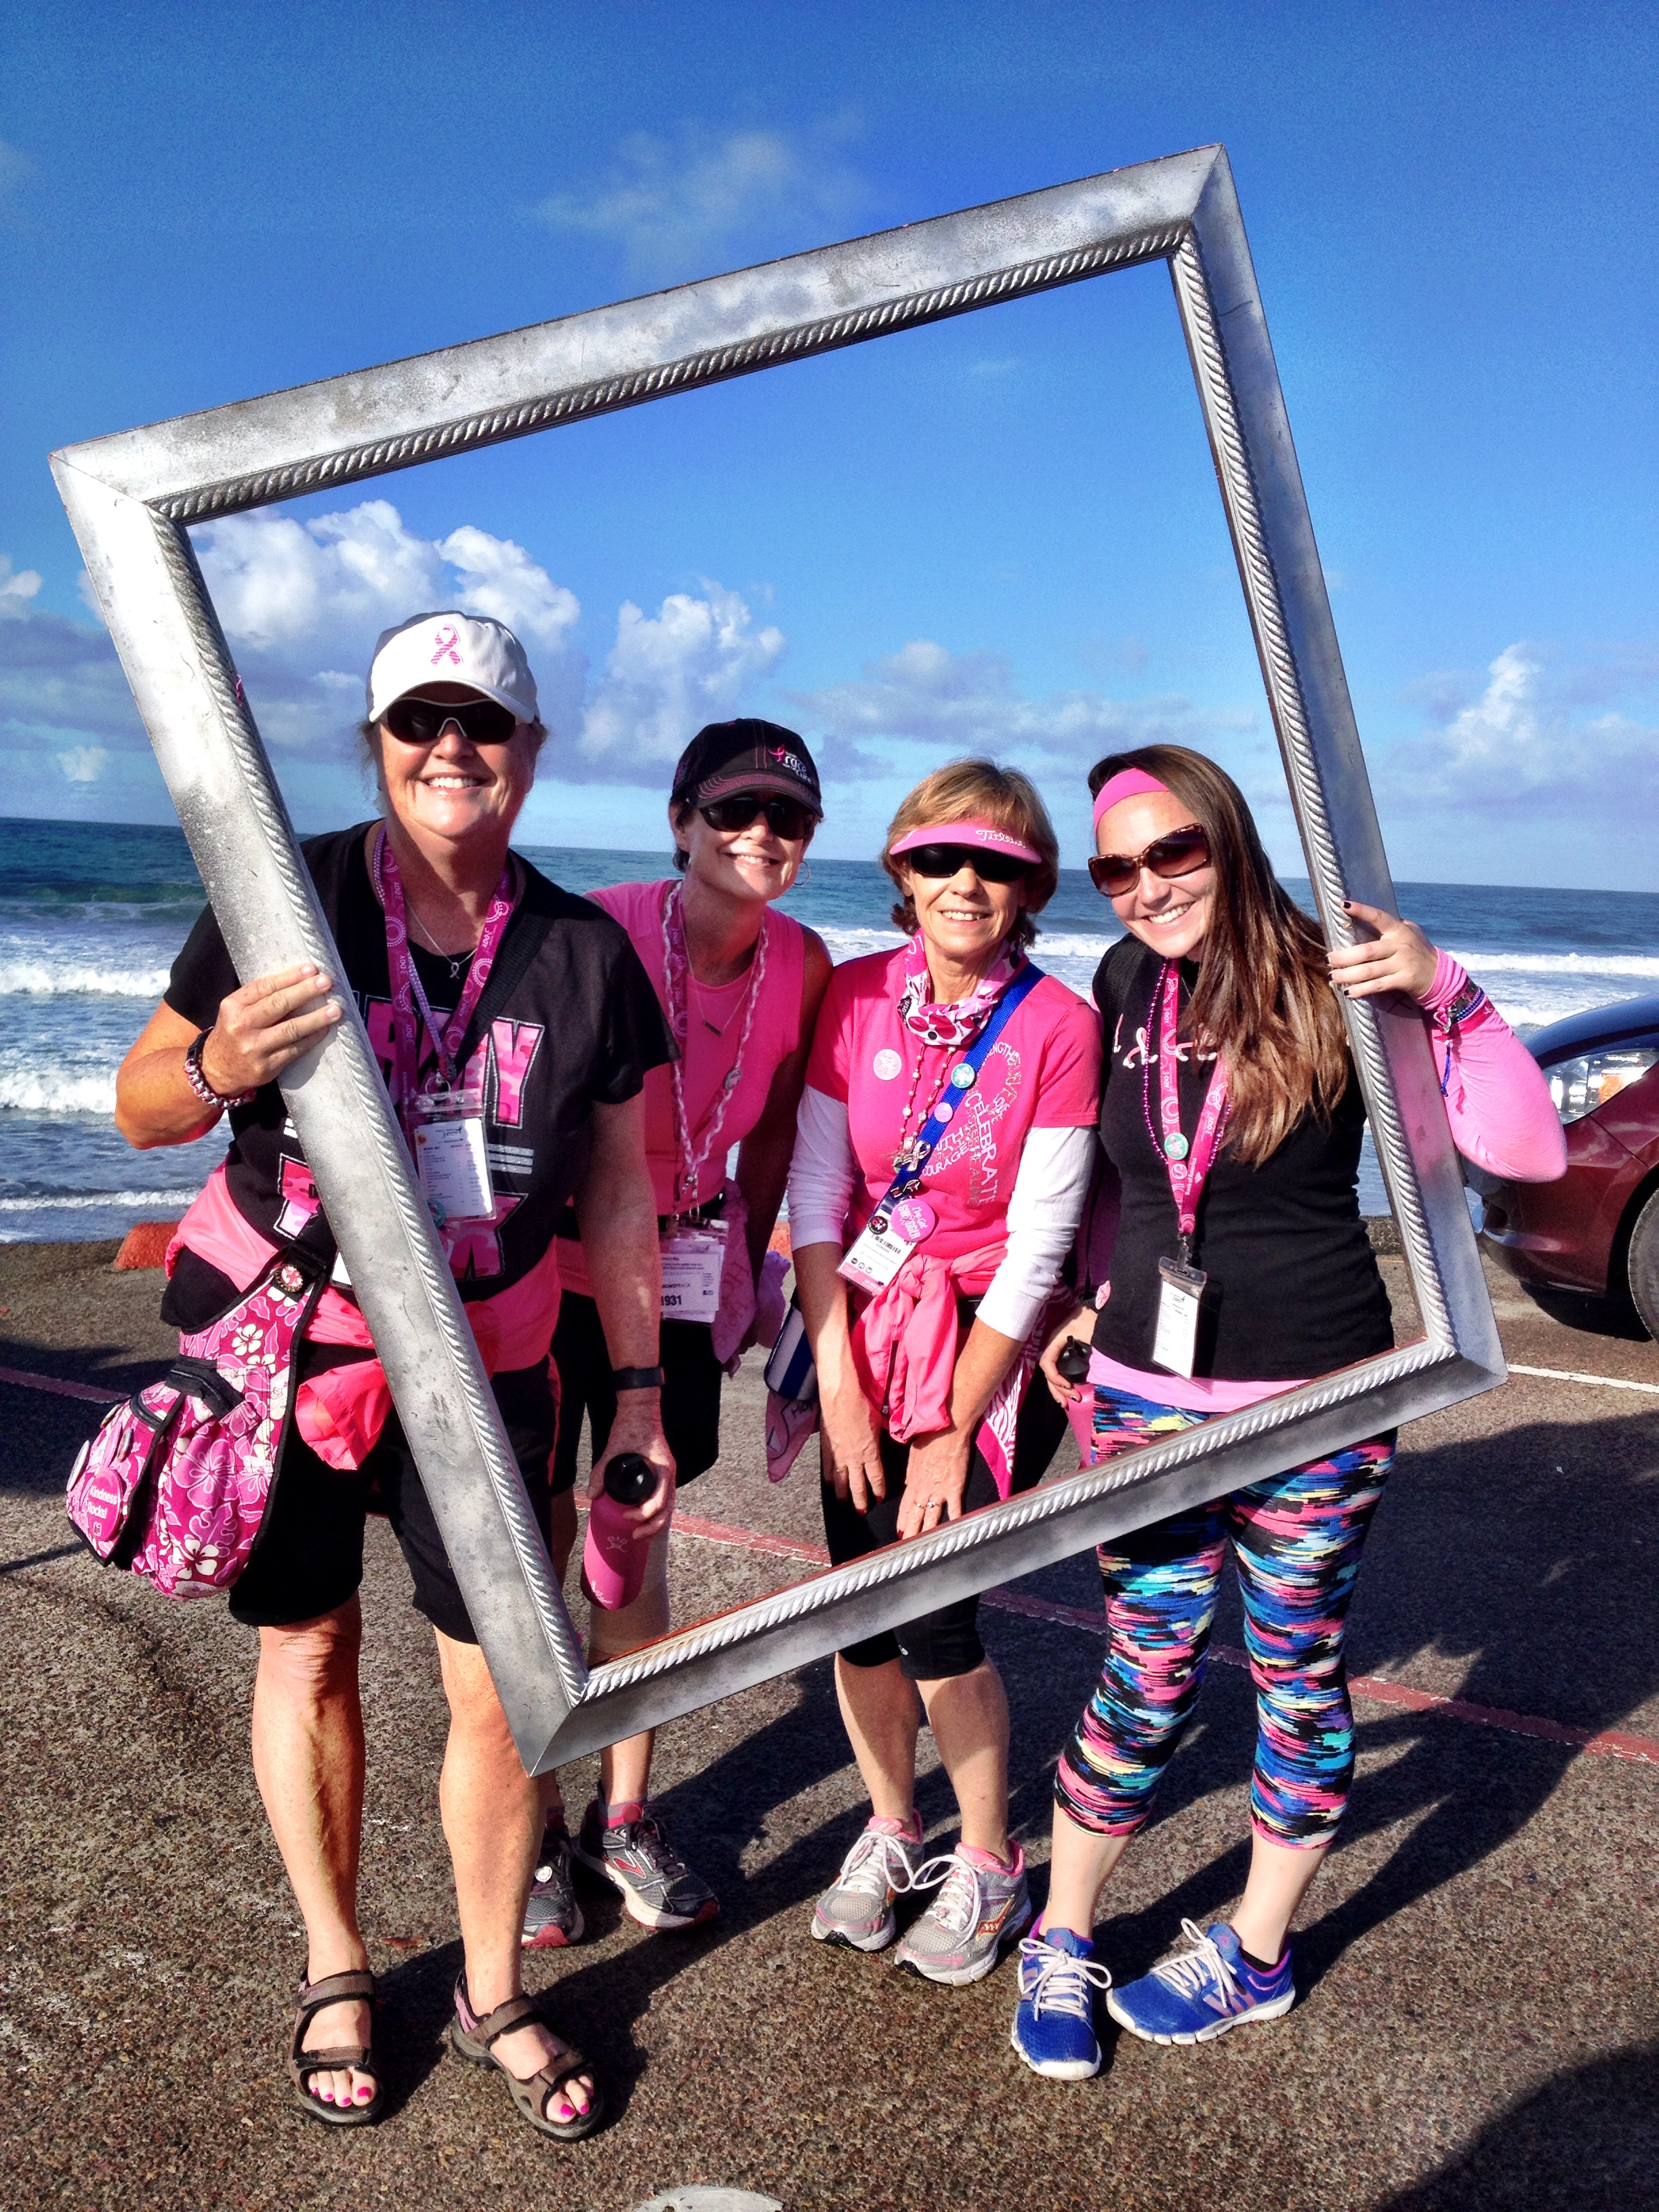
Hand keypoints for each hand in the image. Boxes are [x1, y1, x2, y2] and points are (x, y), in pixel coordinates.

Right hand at [199, 963, 343, 1095]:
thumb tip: (299, 981)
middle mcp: (242, 1025)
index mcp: (233, 1006)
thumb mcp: (236, 1010)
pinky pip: (295, 1049)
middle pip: (278, 1005)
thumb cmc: (234, 1033)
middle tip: (326, 982)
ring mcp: (254, 1047)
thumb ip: (260, 998)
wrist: (217, 1070)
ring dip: (316, 1018)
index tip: (311, 969)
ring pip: (290, 1029)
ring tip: (335, 1010)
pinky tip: (324, 1029)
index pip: (265, 986)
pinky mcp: (267, 1066)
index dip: (290, 977)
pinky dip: (312, 1038)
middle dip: (305, 991)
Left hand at [588, 1402, 676, 1544]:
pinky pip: (664, 1498)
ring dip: (656, 1522)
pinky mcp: (662, 1473)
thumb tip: (591, 1495)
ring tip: (641, 1535)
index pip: (659, 1501)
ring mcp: (668, 1474)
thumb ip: (601, 1472)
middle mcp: (669, 1474)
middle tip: (635, 1536)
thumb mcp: (613, 1449)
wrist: (641, 1409)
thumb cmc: (631, 1426)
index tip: (626, 1516)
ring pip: (668, 1506)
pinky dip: (657, 1511)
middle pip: (668, 1509)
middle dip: (653, 1527)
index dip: (644, 1514)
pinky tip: (645, 1519)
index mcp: (662, 1469)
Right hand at [818, 1373, 885, 1512]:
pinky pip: (827, 1467)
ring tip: (843, 1503)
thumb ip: (880, 1440)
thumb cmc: (862, 1405)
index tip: (879, 1500)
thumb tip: (883, 1445)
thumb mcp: (878, 1424)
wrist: (840, 1396)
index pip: (876, 1477)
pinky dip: (828, 1477)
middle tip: (861, 1513)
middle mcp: (854, 1458)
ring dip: (842, 1494)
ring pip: (840, 1480)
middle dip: (860, 1500)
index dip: (878, 1490)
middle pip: (857, 1485)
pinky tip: (829, 1484)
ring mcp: (838, 1454)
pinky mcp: (826, 1447)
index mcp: (870, 1453)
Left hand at [895, 1428, 972, 1539]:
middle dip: (911, 1531)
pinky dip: (954, 1520)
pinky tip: (953, 1531)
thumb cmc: (930, 1437)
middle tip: (908, 1546)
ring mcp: (940, 1489)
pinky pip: (954, 1507)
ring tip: (925, 1545)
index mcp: (913, 1479)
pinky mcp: (955, 1487)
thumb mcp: (913, 1453)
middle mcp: (925, 1487)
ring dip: (928, 1531)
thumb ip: (910, 1472)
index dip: (902, 1520)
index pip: (905, 1505)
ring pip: (932, 1515)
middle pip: (916, 1514)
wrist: (948, 1429)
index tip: (899, 1532)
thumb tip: (908, 1484)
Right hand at [1038, 1303, 1091, 1406]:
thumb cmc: (1095, 1318)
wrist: (1102, 1308)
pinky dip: (1062, 1383)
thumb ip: (1092, 1352)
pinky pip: (1059, 1370)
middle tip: (1073, 1400)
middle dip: (1058, 1389)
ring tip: (1068, 1403)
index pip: (1047, 1362)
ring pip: (1052, 1373)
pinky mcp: (1066, 1352)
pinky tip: (1068, 1392)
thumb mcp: (1092, 1334)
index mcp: (1057, 1339)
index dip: (1055, 1377)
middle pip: (1048, 1372)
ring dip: (1059, 1390)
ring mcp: (1059, 1349)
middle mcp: (1055, 1345)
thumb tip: (1092, 1375)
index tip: (1070, 1386)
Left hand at [1328, 901, 1439, 1003]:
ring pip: (1369, 970)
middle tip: (1328, 959)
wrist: (1439, 974)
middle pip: (1367, 951)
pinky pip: (1378, 986)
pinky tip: (1348, 992)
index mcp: (1398, 929)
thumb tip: (1358, 919)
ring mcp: (1402, 963)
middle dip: (1344, 956)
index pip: (1378, 917)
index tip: (1343, 905)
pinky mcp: (1403, 980)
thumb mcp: (1409, 931)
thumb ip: (1389, 926)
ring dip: (1347, 975)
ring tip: (1332, 976)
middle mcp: (1400, 945)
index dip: (1361, 910)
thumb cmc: (1417, 950)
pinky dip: (1361, 990)